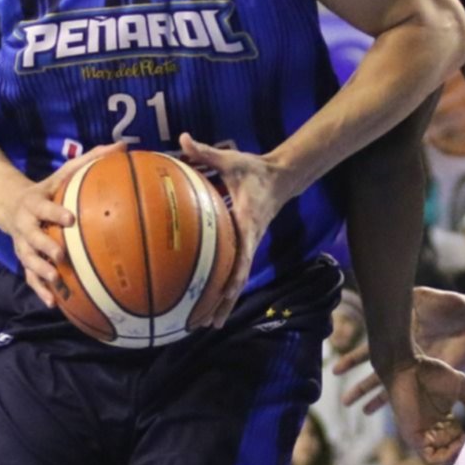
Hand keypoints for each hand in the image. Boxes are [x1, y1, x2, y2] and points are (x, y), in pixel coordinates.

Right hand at [8, 143, 125, 306]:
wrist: (11, 205)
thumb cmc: (47, 189)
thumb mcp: (63, 173)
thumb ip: (91, 159)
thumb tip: (122, 146)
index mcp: (35, 203)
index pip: (43, 207)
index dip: (54, 213)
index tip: (70, 219)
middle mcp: (25, 226)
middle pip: (32, 237)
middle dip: (45, 247)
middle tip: (61, 255)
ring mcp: (23, 246)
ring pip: (29, 261)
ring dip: (41, 272)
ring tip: (56, 281)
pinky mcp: (24, 261)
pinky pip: (31, 278)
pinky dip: (41, 290)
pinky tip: (55, 303)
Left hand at [179, 134, 296, 328]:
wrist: (281, 177)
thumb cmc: (255, 170)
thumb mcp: (231, 159)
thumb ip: (206, 152)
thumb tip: (183, 138)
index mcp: (248, 225)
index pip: (242, 258)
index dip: (232, 280)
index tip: (220, 298)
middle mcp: (249, 242)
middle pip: (237, 281)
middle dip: (222, 304)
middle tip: (204, 325)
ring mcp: (247, 246)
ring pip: (235, 281)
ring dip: (222, 302)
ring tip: (203, 324)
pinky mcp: (244, 245)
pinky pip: (231, 270)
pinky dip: (220, 286)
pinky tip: (203, 297)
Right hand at [337, 287, 464, 412]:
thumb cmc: (456, 307)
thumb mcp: (438, 300)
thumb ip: (427, 300)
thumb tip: (409, 296)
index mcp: (401, 332)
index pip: (373, 348)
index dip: (355, 359)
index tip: (338, 369)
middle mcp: (405, 348)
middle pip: (377, 369)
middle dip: (360, 384)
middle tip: (343, 398)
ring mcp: (417, 362)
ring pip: (390, 383)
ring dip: (373, 396)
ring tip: (356, 408)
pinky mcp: (432, 372)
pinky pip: (411, 389)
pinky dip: (398, 398)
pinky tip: (383, 409)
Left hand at [385, 357, 464, 464]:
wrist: (409, 367)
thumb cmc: (432, 373)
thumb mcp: (461, 388)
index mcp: (443, 421)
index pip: (459, 441)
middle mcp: (433, 431)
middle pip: (452, 453)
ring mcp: (423, 436)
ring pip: (443, 459)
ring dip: (458, 454)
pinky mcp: (414, 438)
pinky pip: (430, 458)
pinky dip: (446, 456)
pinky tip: (457, 442)